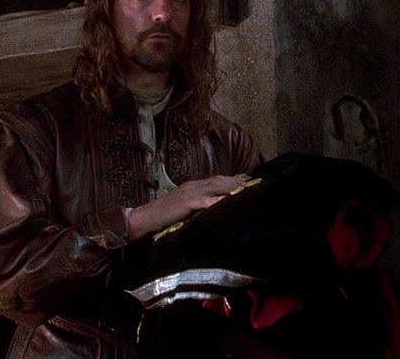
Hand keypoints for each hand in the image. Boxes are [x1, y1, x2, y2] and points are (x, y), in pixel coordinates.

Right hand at [126, 174, 248, 240]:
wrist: (143, 219)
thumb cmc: (164, 217)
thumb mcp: (184, 209)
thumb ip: (199, 206)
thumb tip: (215, 209)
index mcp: (193, 187)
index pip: (218, 180)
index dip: (234, 181)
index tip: (250, 184)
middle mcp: (193, 186)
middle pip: (220, 180)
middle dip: (238, 182)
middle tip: (255, 185)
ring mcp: (189, 193)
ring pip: (214, 186)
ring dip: (231, 187)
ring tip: (247, 190)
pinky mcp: (184, 203)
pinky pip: (202, 201)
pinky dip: (215, 200)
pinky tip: (226, 201)